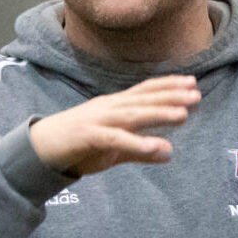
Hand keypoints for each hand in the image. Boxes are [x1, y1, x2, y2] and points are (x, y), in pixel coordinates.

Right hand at [29, 75, 200, 177]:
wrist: (40, 149)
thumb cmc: (78, 146)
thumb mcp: (115, 150)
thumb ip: (140, 150)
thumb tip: (168, 154)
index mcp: (115, 106)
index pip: (145, 91)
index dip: (168, 85)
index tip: (192, 82)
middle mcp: (109, 107)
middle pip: (144, 99)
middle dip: (171, 95)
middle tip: (196, 94)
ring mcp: (98, 120)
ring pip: (133, 114)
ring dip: (158, 113)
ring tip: (183, 114)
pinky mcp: (88, 136)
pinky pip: (116, 139)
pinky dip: (137, 142)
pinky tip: (157, 146)